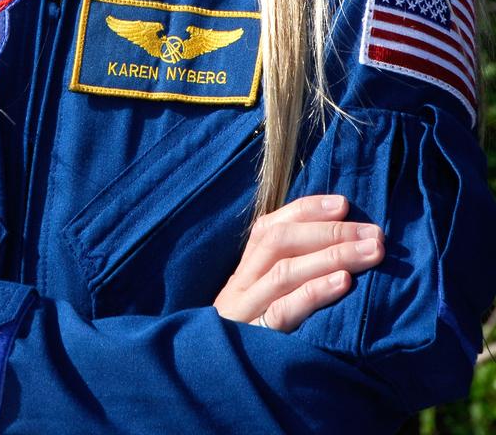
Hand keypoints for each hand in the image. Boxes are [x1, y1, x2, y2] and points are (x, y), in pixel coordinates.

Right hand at [212, 194, 383, 332]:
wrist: (209, 381)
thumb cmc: (252, 334)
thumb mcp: (261, 298)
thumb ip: (288, 271)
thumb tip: (338, 243)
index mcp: (246, 267)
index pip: (272, 225)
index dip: (308, 210)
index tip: (344, 203)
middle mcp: (243, 282)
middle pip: (282, 242)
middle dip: (331, 232)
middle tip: (374, 234)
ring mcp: (246, 309)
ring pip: (286, 271)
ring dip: (332, 256)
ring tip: (371, 253)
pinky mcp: (256, 337)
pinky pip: (283, 311)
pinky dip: (314, 292)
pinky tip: (344, 283)